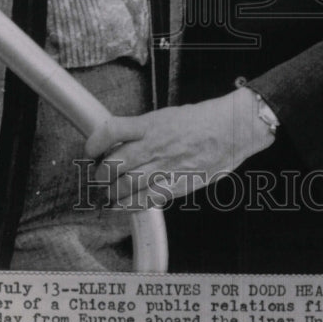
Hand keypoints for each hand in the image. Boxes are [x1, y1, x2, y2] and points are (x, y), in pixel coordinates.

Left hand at [83, 88, 275, 207]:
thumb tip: (120, 142)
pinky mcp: (178, 184)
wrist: (232, 128)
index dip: (94, 143)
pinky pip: (146, 200)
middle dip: (100, 175)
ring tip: (110, 193)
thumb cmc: (203, 120)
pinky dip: (129, 206)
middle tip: (100, 177)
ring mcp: (166, 166)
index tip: (90, 150)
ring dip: (112, 193)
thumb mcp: (167, 116)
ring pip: (126, 186)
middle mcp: (155, 145)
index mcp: (150, 124)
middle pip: (113, 164)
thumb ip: (144, 130)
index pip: (110, 131)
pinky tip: (123, 206)